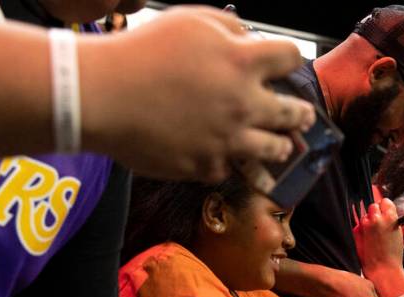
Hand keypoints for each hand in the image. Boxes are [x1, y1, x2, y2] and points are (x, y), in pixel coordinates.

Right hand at [83, 6, 314, 181]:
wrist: (101, 96)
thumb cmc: (140, 52)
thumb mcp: (189, 21)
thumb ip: (229, 28)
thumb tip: (251, 41)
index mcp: (242, 62)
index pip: (291, 58)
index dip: (290, 60)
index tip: (286, 67)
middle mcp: (243, 103)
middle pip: (295, 114)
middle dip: (301, 114)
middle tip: (302, 117)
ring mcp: (227, 139)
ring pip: (274, 150)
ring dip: (279, 146)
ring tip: (280, 145)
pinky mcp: (205, 166)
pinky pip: (230, 169)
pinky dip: (229, 162)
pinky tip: (226, 157)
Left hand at [354, 198, 403, 277]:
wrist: (383, 269)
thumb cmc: (393, 255)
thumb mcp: (397, 233)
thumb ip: (391, 221)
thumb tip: (384, 214)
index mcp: (390, 217)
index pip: (385, 201)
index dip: (385, 207)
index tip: (384, 211)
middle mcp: (377, 218)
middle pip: (373, 206)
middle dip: (375, 213)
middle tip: (378, 222)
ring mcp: (365, 225)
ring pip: (365, 216)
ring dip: (368, 222)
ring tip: (374, 235)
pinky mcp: (356, 232)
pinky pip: (359, 226)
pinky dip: (362, 230)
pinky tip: (368, 240)